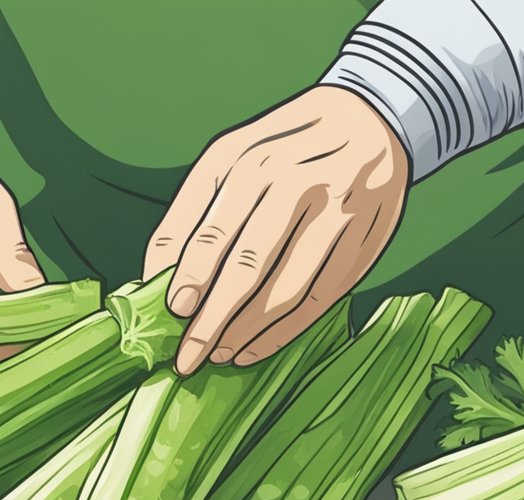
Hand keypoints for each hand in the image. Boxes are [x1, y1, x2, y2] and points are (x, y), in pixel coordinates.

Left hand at [144, 86, 409, 375]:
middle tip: (188, 356)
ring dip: (247, 331)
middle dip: (212, 320)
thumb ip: (189, 213)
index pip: (214, 232)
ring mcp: (335, 214)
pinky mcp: (363, 242)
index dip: (191, 277)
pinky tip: (255, 348)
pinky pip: (320, 299)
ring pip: (286, 290)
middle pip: (248, 267)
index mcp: (252, 162)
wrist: (371, 118)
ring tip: (219, 354)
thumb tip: (152, 275)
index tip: (174, 311)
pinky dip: (284, 331)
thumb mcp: (229, 157)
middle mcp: (296, 185)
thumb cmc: (282, 147)